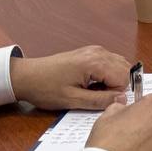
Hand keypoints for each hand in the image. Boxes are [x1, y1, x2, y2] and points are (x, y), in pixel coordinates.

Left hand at [9, 46, 130, 110]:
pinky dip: (107, 73)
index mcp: (95, 62)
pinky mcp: (90, 52)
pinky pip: (110, 61)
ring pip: (120, 64)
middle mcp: (99, 52)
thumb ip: (99, 100)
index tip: (99, 100)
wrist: (26, 76)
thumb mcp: (72, 100)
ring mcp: (95, 50)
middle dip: (116, 85)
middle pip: (125, 69)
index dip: (116, 92)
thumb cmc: (46, 88)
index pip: (124, 77)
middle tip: (97, 95)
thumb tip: (122, 99)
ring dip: (113, 79)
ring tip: (94, 89)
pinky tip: (93, 82)